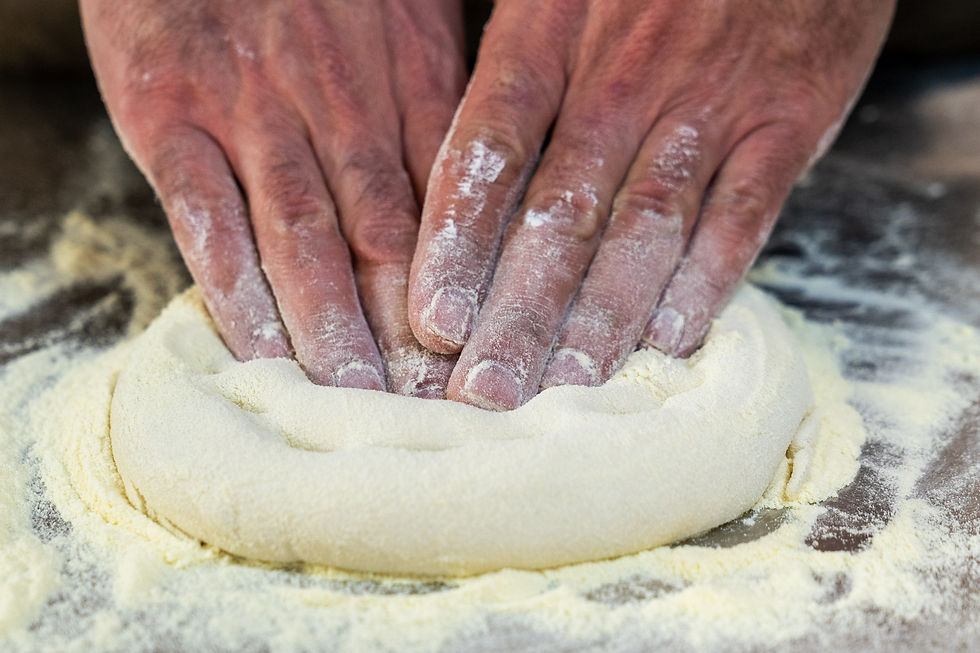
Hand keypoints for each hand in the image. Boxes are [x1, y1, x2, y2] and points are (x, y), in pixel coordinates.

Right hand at [81, 0, 465, 394]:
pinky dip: (235, 289)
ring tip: (353, 400)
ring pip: (302, 238)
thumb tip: (484, 198)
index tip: (475, 359)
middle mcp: (337, 101)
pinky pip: (207, 219)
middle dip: (406, 330)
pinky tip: (260, 348)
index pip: (446, 208)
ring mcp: (250, 109)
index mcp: (410, 77)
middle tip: (425, 408)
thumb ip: (442, 101)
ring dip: (331, 327)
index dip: (461, 291)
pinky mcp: (169, 115)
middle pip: (383, 237)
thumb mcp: (411, 10)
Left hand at [408, 0, 894, 409]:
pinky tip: (669, 340)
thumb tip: (456, 178)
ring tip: (563, 386)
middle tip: (486, 392)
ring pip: (641, 229)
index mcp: (549, 39)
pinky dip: (705, 279)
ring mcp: (706, 105)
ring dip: (600, 317)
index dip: (457, 244)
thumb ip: (511, 72)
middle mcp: (621, 81)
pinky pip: (740, 215)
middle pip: (557, 215)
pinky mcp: (784, 122)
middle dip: (518, 312)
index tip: (435, 323)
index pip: (488, 156)